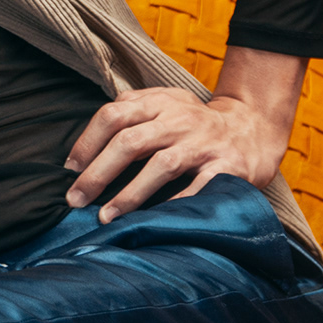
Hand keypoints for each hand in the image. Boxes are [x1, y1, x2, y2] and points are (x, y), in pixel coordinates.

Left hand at [63, 86, 292, 223]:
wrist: (252, 129)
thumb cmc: (192, 123)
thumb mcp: (163, 104)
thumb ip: (129, 112)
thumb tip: (84, 147)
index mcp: (159, 102)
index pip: (113, 115)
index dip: (87, 142)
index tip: (70, 169)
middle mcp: (180, 119)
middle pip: (130, 142)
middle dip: (98, 173)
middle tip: (75, 199)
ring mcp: (204, 143)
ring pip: (160, 166)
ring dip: (129, 194)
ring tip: (106, 217)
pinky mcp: (227, 167)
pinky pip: (197, 189)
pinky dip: (174, 205)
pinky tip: (152, 221)